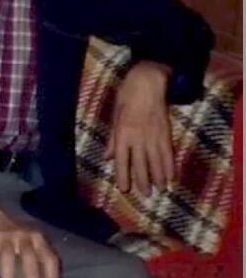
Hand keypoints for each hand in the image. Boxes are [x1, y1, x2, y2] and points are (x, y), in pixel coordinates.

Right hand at [0, 201, 58, 277]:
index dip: (52, 276)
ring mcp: (7, 235)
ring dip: (9, 275)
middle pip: (30, 257)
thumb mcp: (30, 243)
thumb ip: (37, 258)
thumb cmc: (14, 237)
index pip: (49, 258)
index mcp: (38, 239)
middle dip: (32, 276)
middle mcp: (25, 235)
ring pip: (8, 256)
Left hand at [106, 61, 173, 195]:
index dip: (123, 175)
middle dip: (142, 181)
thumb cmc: (126, 97)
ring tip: (158, 190)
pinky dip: (170, 166)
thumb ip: (112, 139)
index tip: (125, 188)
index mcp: (122, 134)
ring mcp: (154, 136)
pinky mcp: (166, 133)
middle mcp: (138, 138)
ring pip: (156, 162)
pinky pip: (168, 154)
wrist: (147, 83)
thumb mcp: (114, 116)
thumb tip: (108, 157)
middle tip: (144, 194)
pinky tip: (170, 176)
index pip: (122, 160)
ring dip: (158, 177)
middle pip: (141, 165)